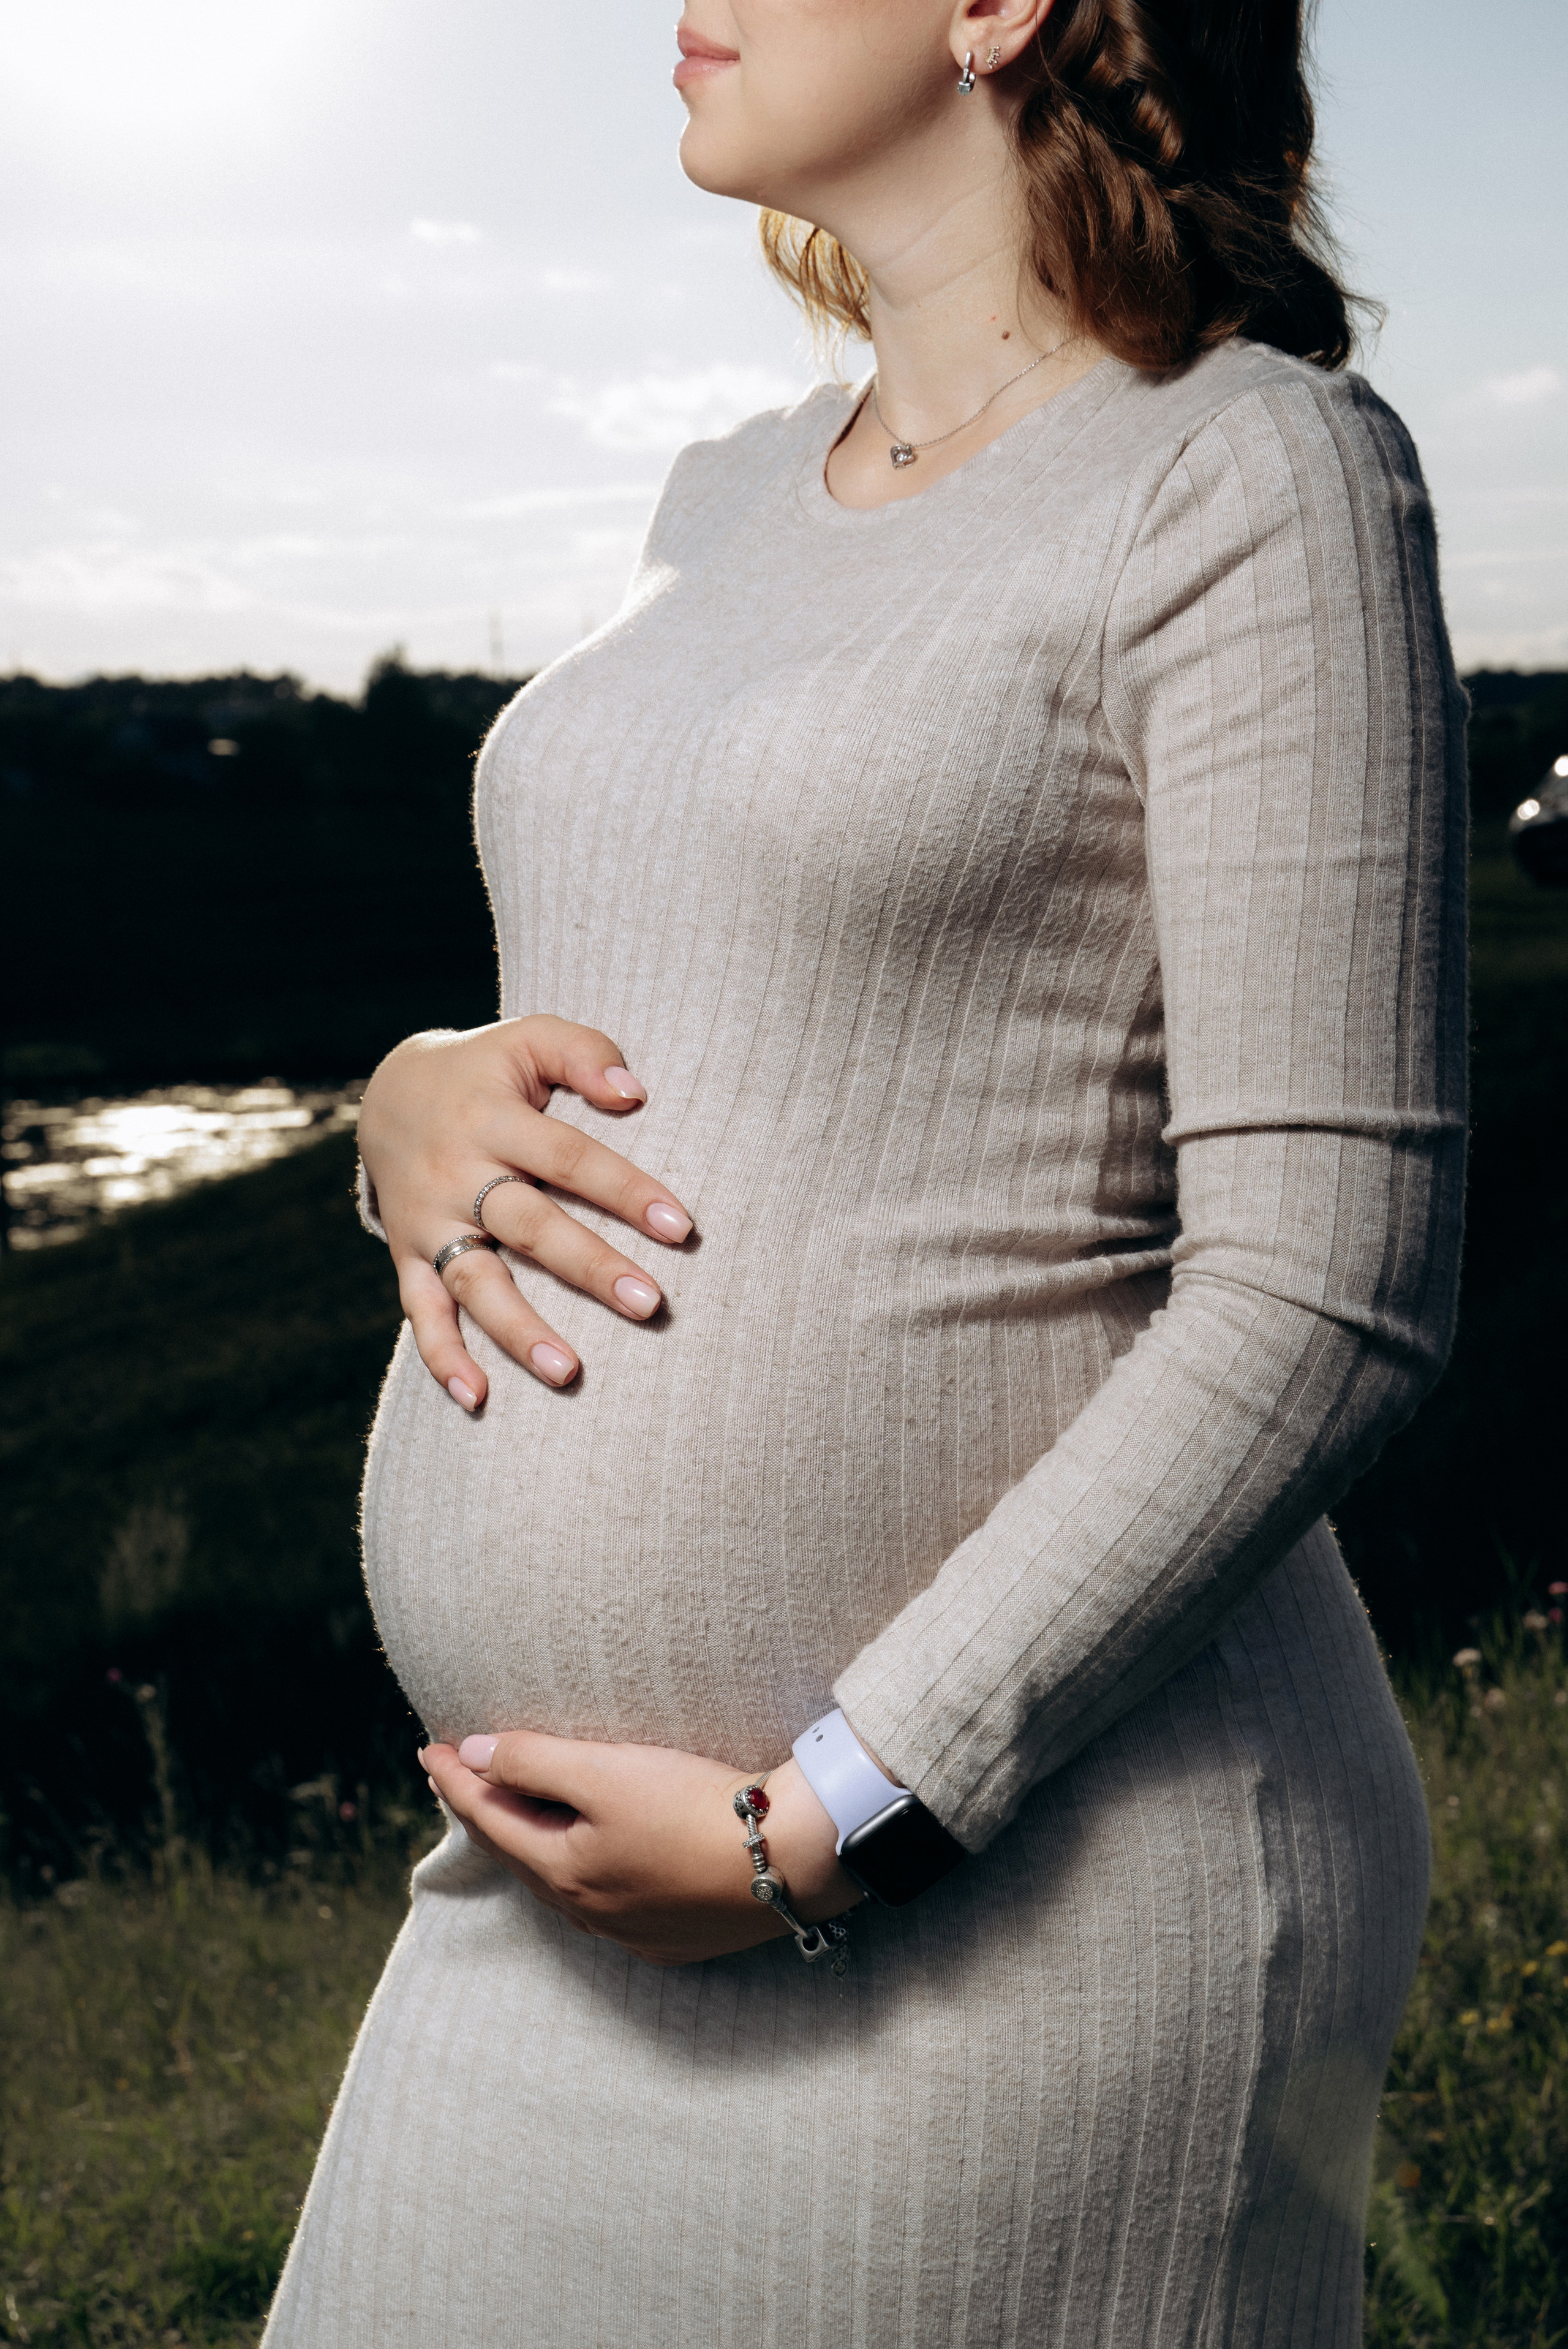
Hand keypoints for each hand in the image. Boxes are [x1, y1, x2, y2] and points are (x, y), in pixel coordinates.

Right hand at [358, 1016, 694, 1407]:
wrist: (387, 1092)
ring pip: (475, 1281)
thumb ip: (584, 1054)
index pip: (569, 1158)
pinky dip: (443, 1357)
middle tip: (651, 1305)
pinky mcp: (408, 1255)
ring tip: (570, 1373)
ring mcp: (429, 1221)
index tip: (679, 1228)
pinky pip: (421, 1312)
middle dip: (590, 1268)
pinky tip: (478, 1400)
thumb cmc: (486, 1070)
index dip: (625, 1191)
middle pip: (529, 1225)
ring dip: (519, 1331)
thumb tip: (635, 1095)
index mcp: (491, 1118)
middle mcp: (456, 1173)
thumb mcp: (529, 1037)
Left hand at [419, 1732, 863, 1966]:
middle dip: (485, 1811)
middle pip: (519, 1855)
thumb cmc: (693, 1808)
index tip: (428, 1747)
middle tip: (459, 1775)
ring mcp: (632, 1932)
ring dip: (531, 1841)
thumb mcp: (606, 1771)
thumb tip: (472, 1753)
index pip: (488, 1819)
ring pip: (559, 1882)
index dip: (453, 1779)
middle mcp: (588, 1913)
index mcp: (562, 1873)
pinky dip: (577, 1867)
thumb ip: (534, 1760)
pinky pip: (603, 1901)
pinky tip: (588, 1856)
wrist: (788, 1857)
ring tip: (515, 1810)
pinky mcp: (672, 1937)